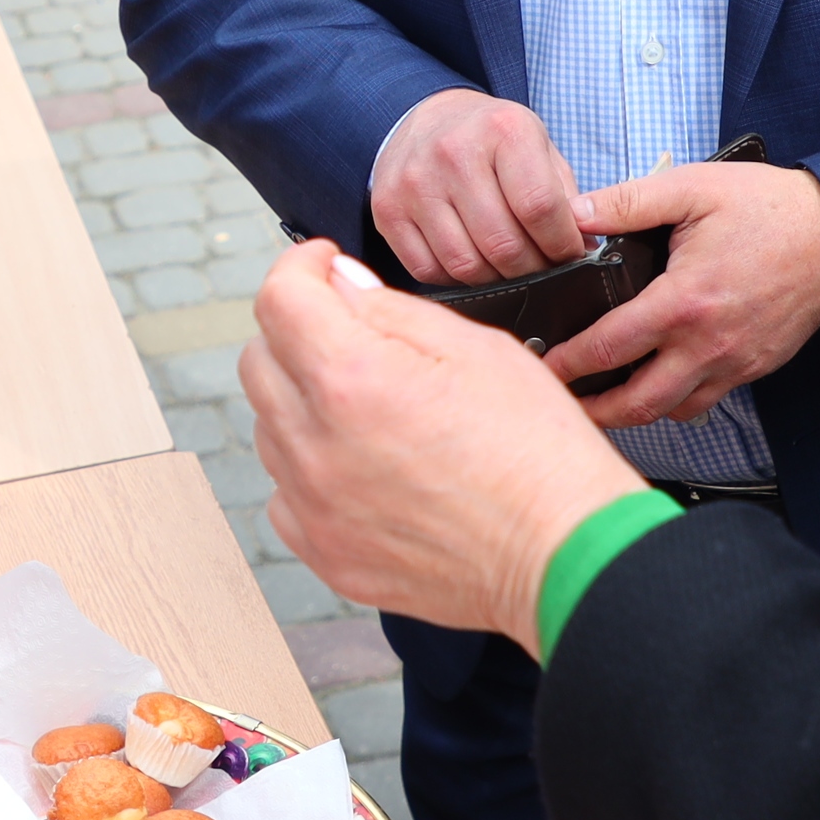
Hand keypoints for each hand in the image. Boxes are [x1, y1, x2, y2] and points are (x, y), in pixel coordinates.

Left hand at [243, 240, 645, 654]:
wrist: (561, 553)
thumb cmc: (535, 453)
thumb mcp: (476, 347)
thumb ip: (389, 308)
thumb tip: (338, 284)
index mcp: (352, 379)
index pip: (278, 298)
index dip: (301, 266)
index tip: (323, 268)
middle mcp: (316, 445)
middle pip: (258, 360)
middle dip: (297, 332)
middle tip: (349, 335)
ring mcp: (313, 506)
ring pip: (269, 427)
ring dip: (302, 403)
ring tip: (369, 410)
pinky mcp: (323, 552)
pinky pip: (285, 493)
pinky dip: (310, 470)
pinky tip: (364, 466)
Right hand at [368, 88, 583, 285]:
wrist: (425, 117)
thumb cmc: (491, 138)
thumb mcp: (537, 145)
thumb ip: (563, 194)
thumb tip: (583, 249)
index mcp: (502, 129)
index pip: (539, 207)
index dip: (562, 244)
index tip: (569, 254)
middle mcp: (453, 152)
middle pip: (503, 244)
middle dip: (534, 270)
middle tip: (543, 269)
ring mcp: (414, 183)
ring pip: (466, 265)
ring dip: (497, 279)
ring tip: (510, 268)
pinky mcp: (387, 211)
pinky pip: (428, 270)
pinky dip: (457, 278)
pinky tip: (473, 261)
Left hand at [539, 161, 819, 428]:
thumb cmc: (767, 207)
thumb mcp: (692, 188)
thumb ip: (628, 202)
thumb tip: (575, 215)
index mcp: (684, 302)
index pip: (608, 347)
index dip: (567, 363)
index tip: (542, 367)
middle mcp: (708, 345)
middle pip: (638, 403)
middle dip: (595, 411)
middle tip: (564, 405)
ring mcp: (735, 363)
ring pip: (673, 411)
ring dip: (635, 413)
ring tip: (604, 401)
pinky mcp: (755, 368)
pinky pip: (706, 400)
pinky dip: (675, 402)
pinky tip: (656, 383)